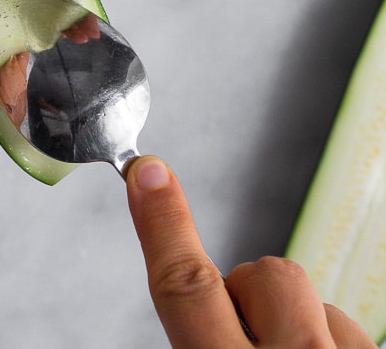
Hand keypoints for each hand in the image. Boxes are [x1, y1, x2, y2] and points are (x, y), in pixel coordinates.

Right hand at [126, 156, 375, 347]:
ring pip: (316, 302)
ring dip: (298, 330)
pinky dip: (334, 347)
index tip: (147, 172)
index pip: (185, 286)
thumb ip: (194, 340)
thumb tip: (193, 308)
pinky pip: (357, 334)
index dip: (163, 223)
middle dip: (246, 297)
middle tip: (238, 343)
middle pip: (260, 276)